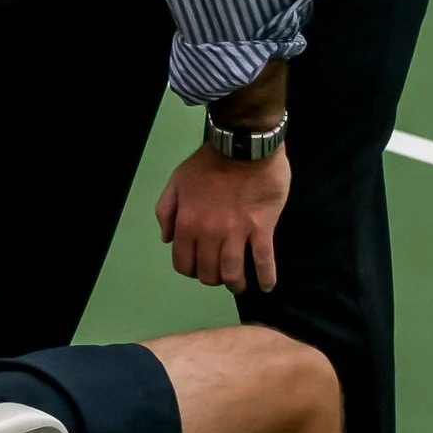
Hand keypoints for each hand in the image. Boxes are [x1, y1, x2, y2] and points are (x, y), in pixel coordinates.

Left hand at [155, 143, 290, 293]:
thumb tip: (167, 239)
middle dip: (213, 278)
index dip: (190, 270)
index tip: (199, 267)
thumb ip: (166, 211)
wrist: (243, 147)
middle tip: (219, 273)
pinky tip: (266, 285)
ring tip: (239, 283)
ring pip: (233, 274)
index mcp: (187, 223)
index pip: (184, 263)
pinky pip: (264, 261)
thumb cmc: (209, 162)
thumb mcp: (176, 181)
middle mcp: (209, 233)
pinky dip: (266, 278)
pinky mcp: (262, 228)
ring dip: (236, 284)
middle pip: (208, 273)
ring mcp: (237, 233)